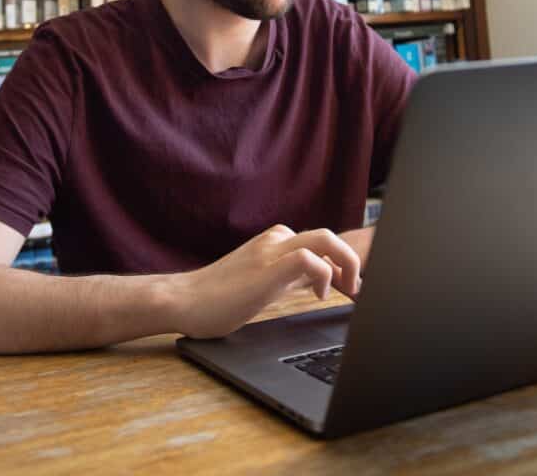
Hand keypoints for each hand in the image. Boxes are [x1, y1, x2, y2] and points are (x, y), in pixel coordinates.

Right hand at [167, 225, 362, 339]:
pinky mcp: (265, 270)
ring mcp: (268, 253)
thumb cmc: (215, 299)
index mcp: (272, 243)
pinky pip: (306, 259)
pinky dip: (324, 274)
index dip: (341, 261)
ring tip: (348, 289)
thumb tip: (317, 281)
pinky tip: (319, 295)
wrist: (181, 301)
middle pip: (327, 235)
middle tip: (356, 288)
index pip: (318, 241)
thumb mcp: (261, 283)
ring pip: (323, 238)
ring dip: (346, 262)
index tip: (350, 285)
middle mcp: (273, 242)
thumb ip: (286, 276)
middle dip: (351, 259)